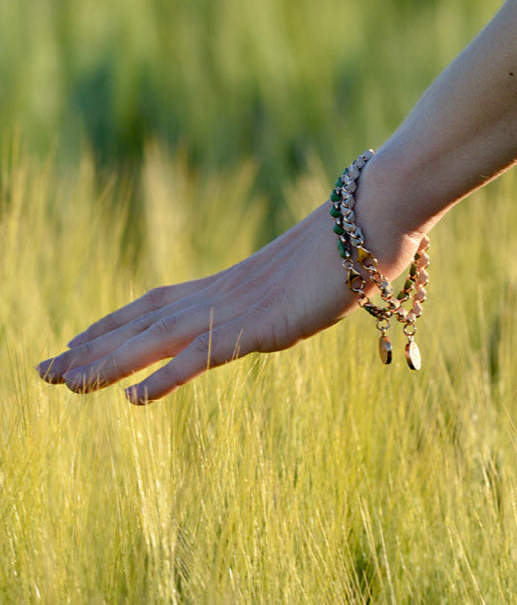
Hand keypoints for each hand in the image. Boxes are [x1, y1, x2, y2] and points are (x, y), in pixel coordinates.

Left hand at [37, 197, 413, 403]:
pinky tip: (131, 399)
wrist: (371, 218)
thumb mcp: (306, 272)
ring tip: (62, 381)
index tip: (81, 339)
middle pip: (143, 322)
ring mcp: (238, 310)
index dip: (115, 323)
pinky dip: (165, 377)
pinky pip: (203, 355)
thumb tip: (285, 290)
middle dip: (92, 347)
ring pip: (158, 340)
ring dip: (109, 362)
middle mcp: (222, 295)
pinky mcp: (262, 326)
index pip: (157, 303)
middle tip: (44, 369)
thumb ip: (286, 287)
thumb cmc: (348, 241)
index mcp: (228, 283)